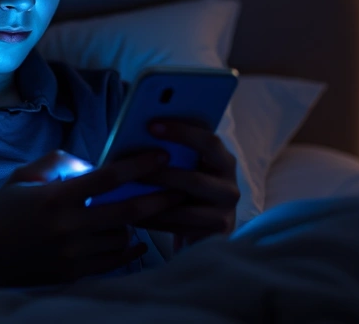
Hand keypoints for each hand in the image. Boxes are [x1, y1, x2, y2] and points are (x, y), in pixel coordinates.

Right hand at [0, 149, 180, 286]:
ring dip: (135, 224)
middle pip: (125, 211)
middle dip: (157, 198)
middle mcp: (66, 227)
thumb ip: (58, 163)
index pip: (106, 178)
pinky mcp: (73, 274)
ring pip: (122, 237)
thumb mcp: (23, 177)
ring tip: (145, 211)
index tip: (161, 156)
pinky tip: (137, 239)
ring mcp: (71, 254)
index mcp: (54, 198)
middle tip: (179, 187)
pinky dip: (129, 250)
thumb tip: (91, 164)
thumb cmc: (2, 212)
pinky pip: (113, 262)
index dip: (138, 165)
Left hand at [137, 119, 239, 249]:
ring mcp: (225, 212)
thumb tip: (137, 136)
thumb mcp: (187, 169)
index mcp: (224, 161)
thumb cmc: (188, 190)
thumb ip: (174, 154)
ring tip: (128, 194)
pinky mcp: (215, 233)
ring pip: (184, 206)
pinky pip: (180, 226)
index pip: (208, 141)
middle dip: (160, 174)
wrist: (204, 231)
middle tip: (132, 170)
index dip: (181, 132)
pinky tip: (134, 215)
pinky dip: (154, 220)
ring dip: (153, 199)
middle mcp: (230, 186)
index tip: (151, 126)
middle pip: (194, 179)